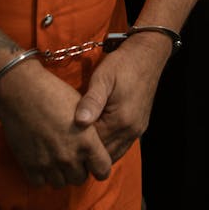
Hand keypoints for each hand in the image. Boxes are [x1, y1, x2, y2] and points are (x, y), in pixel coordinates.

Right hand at [0, 60, 112, 187]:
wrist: (21, 92)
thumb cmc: (54, 94)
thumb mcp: (81, 109)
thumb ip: (90, 132)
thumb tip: (95, 146)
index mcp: (87, 142)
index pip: (103, 171)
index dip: (100, 167)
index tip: (94, 162)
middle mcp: (70, 157)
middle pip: (80, 179)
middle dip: (78, 170)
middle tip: (72, 156)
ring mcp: (49, 163)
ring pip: (61, 183)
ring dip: (60, 174)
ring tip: (55, 158)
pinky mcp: (30, 165)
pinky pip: (40, 183)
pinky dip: (41, 175)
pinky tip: (41, 160)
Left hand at [74, 34, 168, 161]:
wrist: (147, 54)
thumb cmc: (122, 64)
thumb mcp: (103, 78)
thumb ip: (92, 101)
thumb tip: (80, 121)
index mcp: (121, 120)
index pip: (94, 146)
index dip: (78, 145)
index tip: (61, 139)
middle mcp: (130, 130)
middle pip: (104, 154)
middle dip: (87, 153)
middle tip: (67, 145)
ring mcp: (136, 130)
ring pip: (114, 154)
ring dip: (98, 152)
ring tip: (79, 145)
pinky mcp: (139, 126)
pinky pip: (121, 146)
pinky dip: (108, 147)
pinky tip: (96, 139)